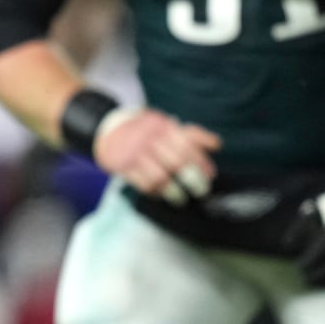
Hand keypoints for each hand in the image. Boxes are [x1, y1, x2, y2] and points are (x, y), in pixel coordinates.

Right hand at [94, 107, 220, 206]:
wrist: (107, 127)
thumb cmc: (145, 130)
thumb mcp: (166, 125)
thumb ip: (191, 135)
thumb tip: (217, 144)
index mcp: (163, 127)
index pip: (187, 145)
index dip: (202, 162)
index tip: (210, 175)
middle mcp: (149, 139)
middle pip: (177, 162)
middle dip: (193, 179)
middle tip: (201, 190)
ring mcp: (134, 153)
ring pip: (160, 177)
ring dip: (174, 191)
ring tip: (180, 197)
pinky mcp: (122, 166)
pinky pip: (143, 184)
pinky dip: (155, 192)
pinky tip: (160, 194)